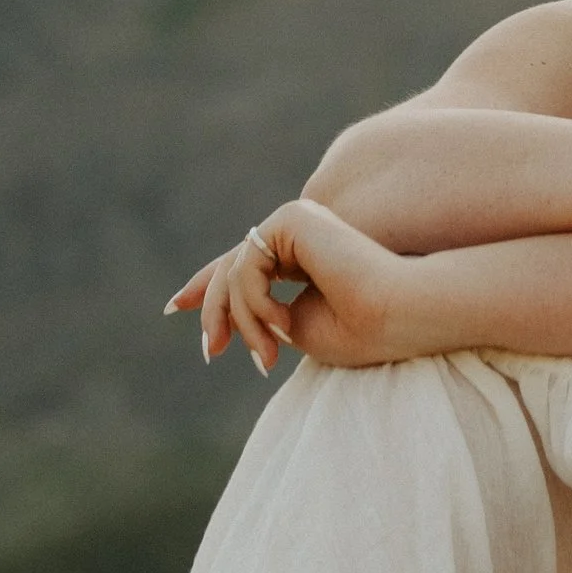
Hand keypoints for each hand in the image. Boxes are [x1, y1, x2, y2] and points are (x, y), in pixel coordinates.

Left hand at [166, 200, 410, 373]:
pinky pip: (245, 265)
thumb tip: (236, 311)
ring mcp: (298, 223)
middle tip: (212, 353)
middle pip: (233, 270)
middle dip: (215, 311)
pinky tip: (279, 324)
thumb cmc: (363, 330)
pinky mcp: (293, 216)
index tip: (173, 307)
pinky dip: (252, 302)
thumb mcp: (301, 328)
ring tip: (268, 355)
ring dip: (242, 320)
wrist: (398, 312)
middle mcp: (302, 236)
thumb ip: (267, 313)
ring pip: (236, 273)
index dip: (208, 287)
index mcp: (308, 260)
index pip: (248, 267)